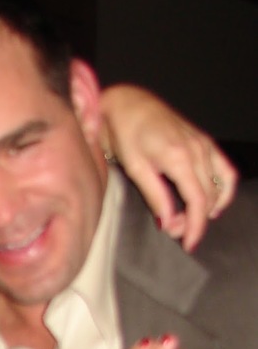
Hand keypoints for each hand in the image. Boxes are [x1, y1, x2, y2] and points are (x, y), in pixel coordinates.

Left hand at [99, 81, 237, 251]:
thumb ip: (155, 196)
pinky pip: (224, 168)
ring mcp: (203, 143)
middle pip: (209, 196)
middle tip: (178, 233)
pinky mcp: (203, 140)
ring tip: (192, 219)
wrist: (126, 103)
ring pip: (220, 184)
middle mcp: (198, 150)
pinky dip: (222, 187)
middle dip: (196, 220)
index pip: (198, 202)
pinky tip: (211, 199)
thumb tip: (169, 223)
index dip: (195, 227)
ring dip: (210, 206)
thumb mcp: (135, 168)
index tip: (188, 244)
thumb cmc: (124, 133)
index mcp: (179, 158)